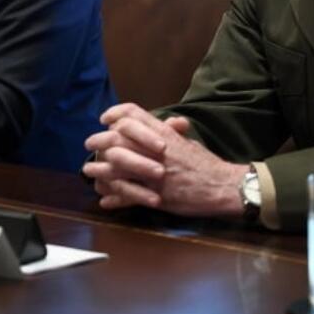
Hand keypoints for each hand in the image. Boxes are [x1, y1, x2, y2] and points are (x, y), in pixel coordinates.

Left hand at [83, 103, 247, 217]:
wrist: (224, 187)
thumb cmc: (207, 164)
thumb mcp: (188, 142)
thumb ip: (172, 133)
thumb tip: (167, 123)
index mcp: (165, 134)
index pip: (134, 114)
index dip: (116, 113)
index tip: (104, 119)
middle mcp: (157, 150)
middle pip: (118, 138)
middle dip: (99, 141)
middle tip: (89, 145)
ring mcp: (155, 173)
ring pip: (117, 167)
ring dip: (100, 170)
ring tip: (89, 172)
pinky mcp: (157, 195)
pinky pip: (129, 195)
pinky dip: (114, 198)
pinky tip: (105, 200)